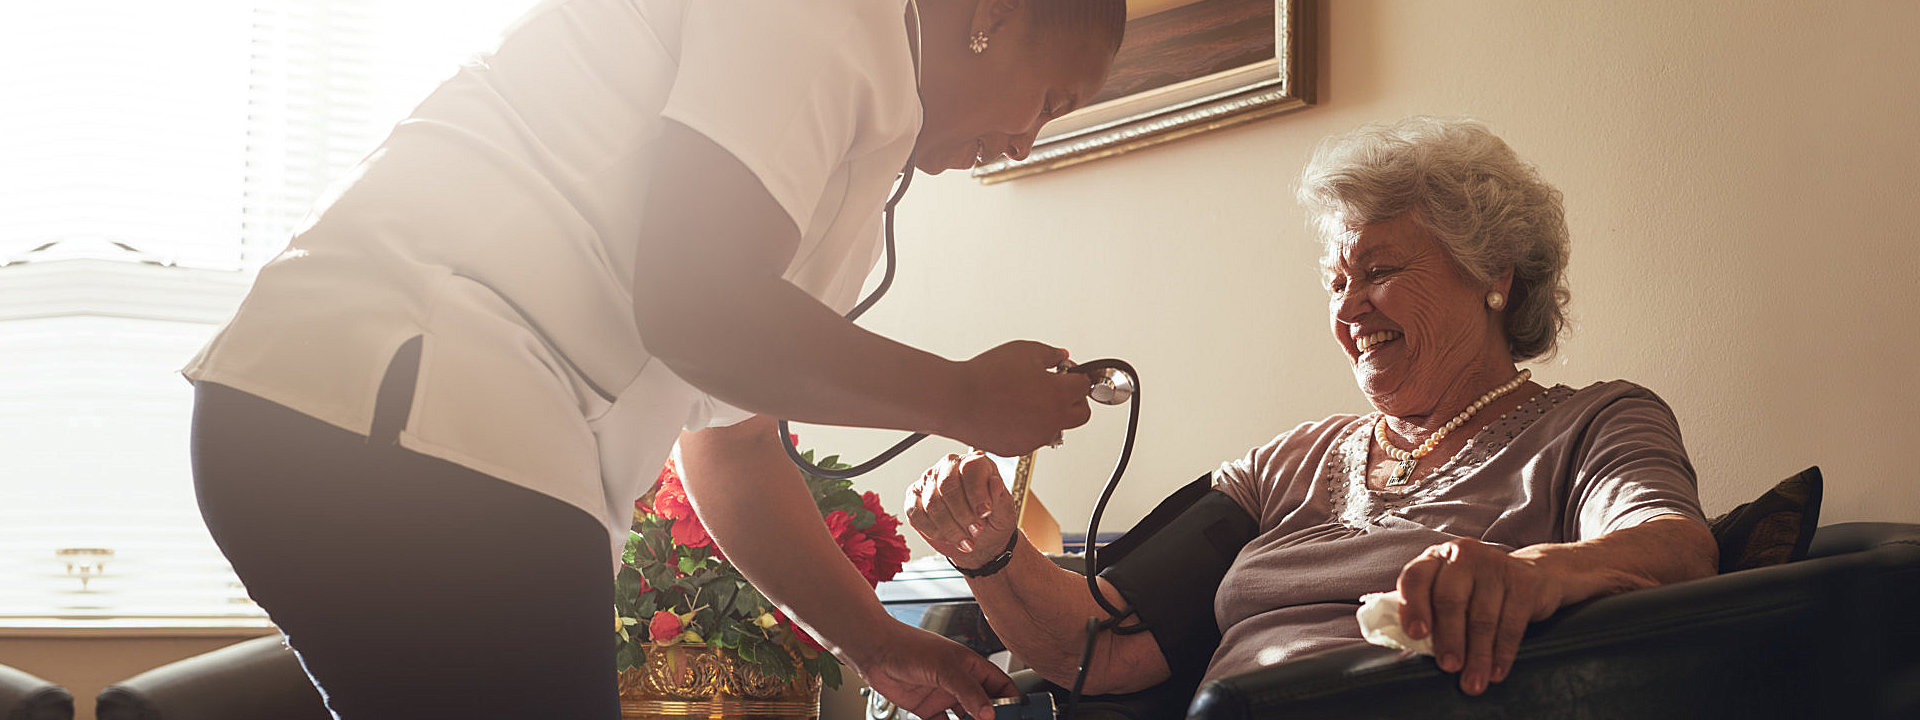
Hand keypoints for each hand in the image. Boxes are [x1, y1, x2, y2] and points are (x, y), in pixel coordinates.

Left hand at [851, 622, 1018, 719]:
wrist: (875, 652)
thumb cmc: (909, 646)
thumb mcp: (945, 667)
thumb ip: (968, 691)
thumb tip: (989, 713)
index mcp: (972, 666)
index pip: (1002, 687)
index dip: (1011, 702)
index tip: (1015, 718)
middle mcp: (961, 682)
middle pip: (986, 706)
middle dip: (993, 719)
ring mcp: (945, 696)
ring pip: (967, 719)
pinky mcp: (927, 709)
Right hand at [904, 453, 1018, 567]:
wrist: (981, 539)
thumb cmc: (993, 519)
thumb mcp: (1004, 510)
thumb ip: (1000, 497)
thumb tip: (995, 483)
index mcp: (973, 462)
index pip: (969, 469)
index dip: (976, 493)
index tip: (985, 513)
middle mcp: (948, 466)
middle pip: (947, 486)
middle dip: (962, 514)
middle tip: (976, 531)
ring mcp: (928, 482)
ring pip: (932, 504)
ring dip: (950, 528)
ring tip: (966, 540)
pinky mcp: (914, 499)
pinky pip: (916, 515)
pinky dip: (934, 531)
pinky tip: (949, 538)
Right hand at [949, 342, 1090, 455]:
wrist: (956, 401)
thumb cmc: (986, 375)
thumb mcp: (1024, 351)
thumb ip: (1051, 354)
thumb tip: (1062, 357)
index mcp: (1058, 395)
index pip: (1085, 386)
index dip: (1077, 375)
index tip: (1067, 372)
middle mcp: (1051, 420)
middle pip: (1081, 414)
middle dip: (1074, 399)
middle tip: (1058, 388)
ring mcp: (1035, 438)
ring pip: (1056, 427)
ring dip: (1051, 414)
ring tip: (1027, 398)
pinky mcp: (1018, 448)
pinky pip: (1033, 437)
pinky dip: (1029, 426)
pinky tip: (1012, 411)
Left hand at [1395, 538, 1564, 695]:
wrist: (1533, 575)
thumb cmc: (1478, 591)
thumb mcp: (1451, 591)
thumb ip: (1430, 611)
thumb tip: (1412, 648)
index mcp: (1436, 559)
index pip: (1416, 578)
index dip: (1413, 606)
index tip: (1416, 634)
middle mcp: (1463, 556)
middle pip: (1449, 600)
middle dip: (1449, 639)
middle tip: (1449, 667)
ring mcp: (1495, 565)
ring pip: (1482, 618)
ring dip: (1477, 655)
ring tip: (1473, 681)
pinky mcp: (1524, 582)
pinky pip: (1511, 624)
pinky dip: (1502, 653)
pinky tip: (1496, 671)